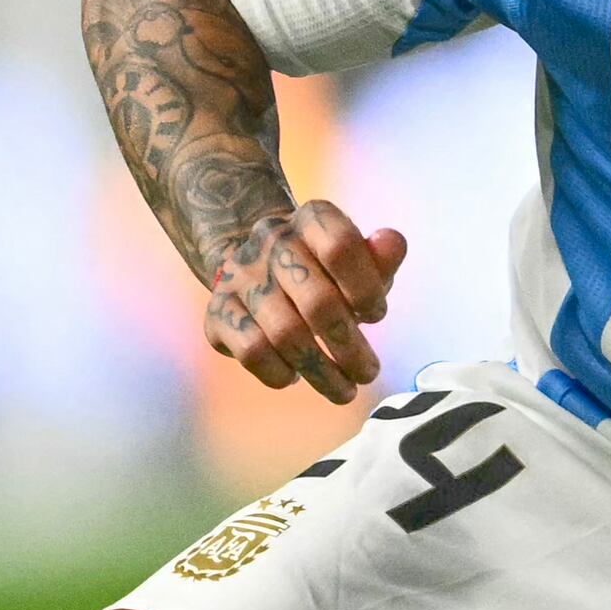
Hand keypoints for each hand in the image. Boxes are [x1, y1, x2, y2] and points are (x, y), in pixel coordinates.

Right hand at [204, 200, 407, 394]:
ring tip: (345, 390)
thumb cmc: (323, 269)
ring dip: (322, 373)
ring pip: (286, 334)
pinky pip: (253, 352)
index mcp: (311, 219)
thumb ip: (381, 257)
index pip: (340, 247)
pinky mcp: (218, 311)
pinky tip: (296, 377)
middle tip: (368, 373)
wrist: (257, 267)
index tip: (377, 315)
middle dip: (350, 348)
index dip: (365, 289)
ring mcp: (240, 275)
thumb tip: (392, 244)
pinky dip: (280, 373)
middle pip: (317, 302)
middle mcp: (271, 239)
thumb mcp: (357, 260)